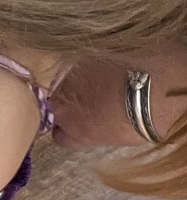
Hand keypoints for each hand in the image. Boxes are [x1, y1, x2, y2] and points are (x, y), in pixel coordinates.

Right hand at [52, 55, 186, 150]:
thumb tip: (91, 125)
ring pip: (58, 86)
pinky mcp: (77, 62)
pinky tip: (98, 74)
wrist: (146, 91)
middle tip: (81, 107)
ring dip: (69, 88)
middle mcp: (61, 105)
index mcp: (72, 131)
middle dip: (62, 108)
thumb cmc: (136, 122)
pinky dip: (81, 73)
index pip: (59, 136)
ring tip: (89, 88)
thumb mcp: (110, 137)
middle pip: (52, 108)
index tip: (76, 128)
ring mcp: (67, 81)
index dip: (68, 131)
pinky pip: (72, 71)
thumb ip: (90, 133)